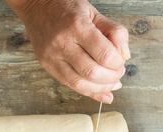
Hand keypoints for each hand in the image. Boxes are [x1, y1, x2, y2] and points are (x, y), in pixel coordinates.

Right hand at [8, 0, 129, 102]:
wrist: (37, 7)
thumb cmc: (67, 8)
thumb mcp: (95, 13)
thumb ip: (115, 32)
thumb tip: (125, 56)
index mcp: (77, 26)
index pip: (104, 54)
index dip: (118, 63)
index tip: (121, 61)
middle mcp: (63, 43)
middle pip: (92, 72)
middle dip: (111, 77)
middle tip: (117, 72)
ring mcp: (52, 57)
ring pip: (79, 83)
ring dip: (100, 88)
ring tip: (111, 83)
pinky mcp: (47, 66)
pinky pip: (69, 85)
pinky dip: (88, 92)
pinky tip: (102, 92)